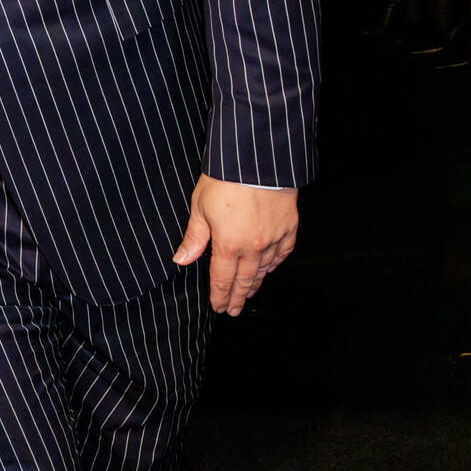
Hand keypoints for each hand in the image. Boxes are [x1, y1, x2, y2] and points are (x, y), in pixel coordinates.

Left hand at [172, 175, 298, 315]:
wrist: (257, 160)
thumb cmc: (225, 179)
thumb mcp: (200, 207)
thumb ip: (194, 237)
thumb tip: (182, 260)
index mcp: (228, 244)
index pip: (222, 279)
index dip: (220, 295)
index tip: (219, 307)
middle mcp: (253, 247)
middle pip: (244, 280)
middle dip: (237, 298)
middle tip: (234, 310)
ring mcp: (273, 238)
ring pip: (264, 269)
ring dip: (255, 284)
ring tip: (249, 294)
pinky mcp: (289, 226)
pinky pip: (283, 253)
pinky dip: (275, 264)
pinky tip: (270, 269)